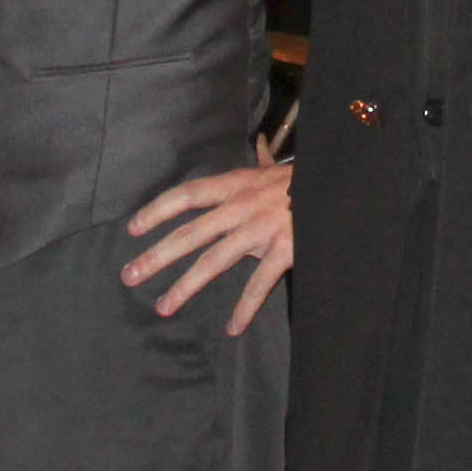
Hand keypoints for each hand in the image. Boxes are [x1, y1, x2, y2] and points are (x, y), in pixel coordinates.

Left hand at [124, 159, 291, 333]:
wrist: (342, 184)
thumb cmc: (305, 179)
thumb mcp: (278, 168)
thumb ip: (263, 160)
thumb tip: (260, 142)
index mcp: (236, 185)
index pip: (187, 195)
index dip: (157, 210)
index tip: (133, 228)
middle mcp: (242, 206)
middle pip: (190, 233)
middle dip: (157, 255)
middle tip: (129, 275)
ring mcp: (261, 229)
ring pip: (214, 261)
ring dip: (185, 286)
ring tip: (163, 306)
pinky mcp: (284, 251)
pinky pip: (259, 284)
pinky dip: (245, 308)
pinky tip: (232, 328)